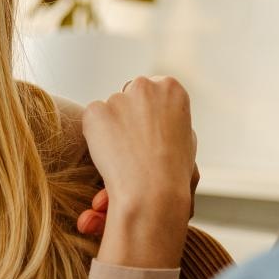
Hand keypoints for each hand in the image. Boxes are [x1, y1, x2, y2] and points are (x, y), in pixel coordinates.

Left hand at [80, 76, 197, 266]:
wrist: (154, 192)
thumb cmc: (174, 174)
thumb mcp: (186, 138)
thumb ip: (171, 119)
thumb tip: (161, 114)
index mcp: (171, 89)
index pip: (152, 89)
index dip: (147, 112)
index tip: (147, 131)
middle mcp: (145, 86)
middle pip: (128, 96)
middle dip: (128, 116)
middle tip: (132, 147)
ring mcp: (118, 97)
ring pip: (109, 111)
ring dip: (111, 130)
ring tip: (123, 159)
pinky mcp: (95, 112)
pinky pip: (92, 122)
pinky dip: (95, 138)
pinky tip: (109, 157)